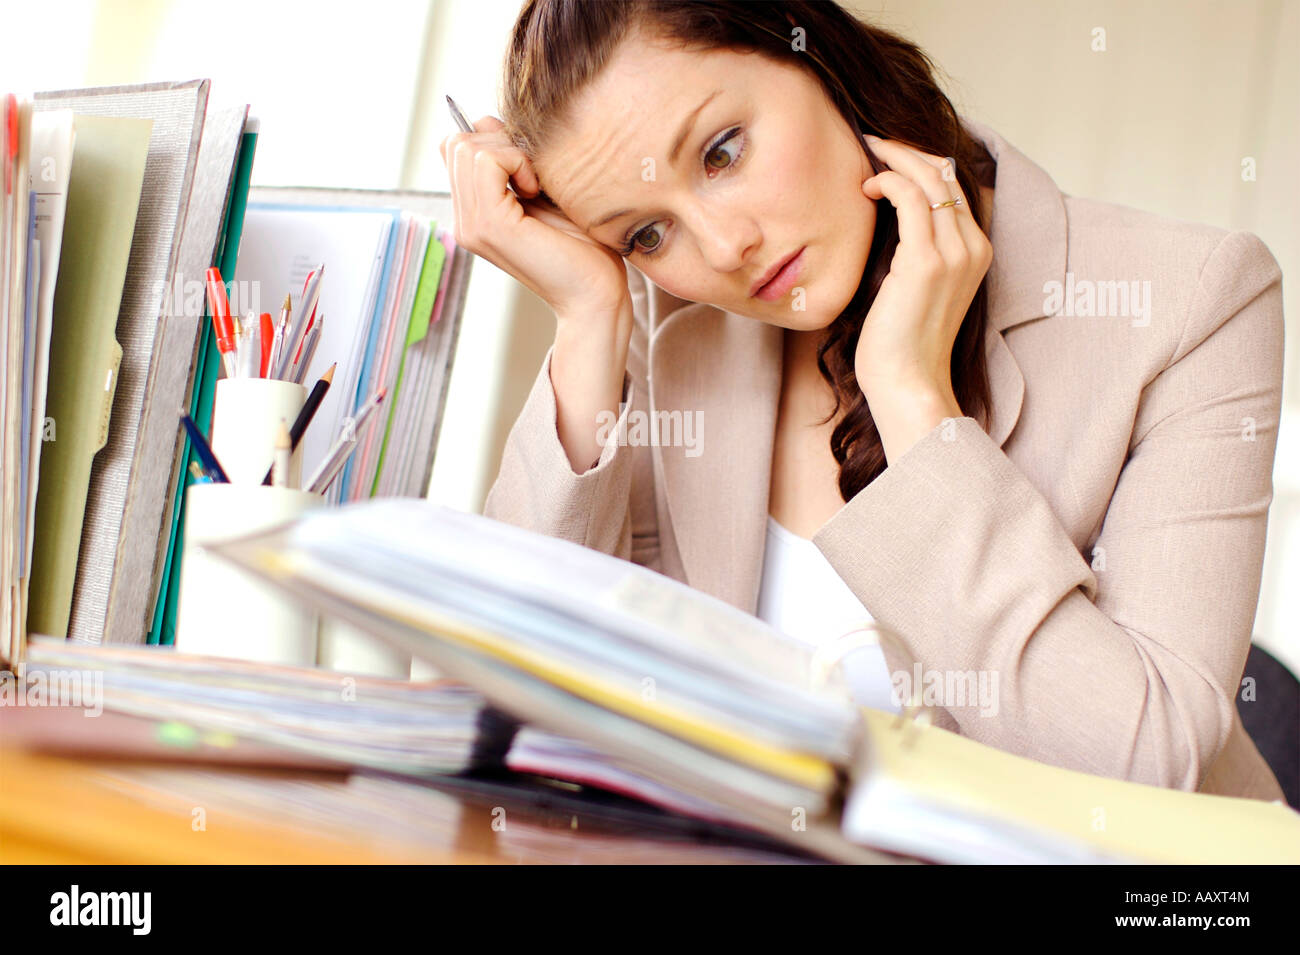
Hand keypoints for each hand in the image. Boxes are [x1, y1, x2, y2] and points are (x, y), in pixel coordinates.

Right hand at [440, 116, 631, 317]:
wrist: (597, 293)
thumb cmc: (584, 247)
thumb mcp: (543, 191)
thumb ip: (513, 160)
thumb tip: (484, 120)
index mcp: (475, 214)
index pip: (455, 148)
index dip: (493, 140)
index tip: (530, 167)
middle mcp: (465, 221)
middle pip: (456, 142)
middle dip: (500, 142)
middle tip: (536, 176)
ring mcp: (472, 225)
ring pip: (467, 146)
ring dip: (510, 151)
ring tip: (537, 185)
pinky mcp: (489, 225)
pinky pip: (486, 161)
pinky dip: (516, 161)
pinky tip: (537, 190)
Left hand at [854, 135, 991, 407]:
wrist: (907, 382)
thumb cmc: (901, 343)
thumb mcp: (913, 287)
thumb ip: (913, 252)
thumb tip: (888, 219)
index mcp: (976, 252)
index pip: (954, 186)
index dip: (921, 161)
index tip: (887, 153)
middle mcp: (973, 247)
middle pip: (945, 173)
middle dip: (907, 148)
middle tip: (871, 140)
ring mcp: (954, 253)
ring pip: (929, 177)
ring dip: (895, 157)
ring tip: (865, 152)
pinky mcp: (926, 261)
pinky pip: (910, 198)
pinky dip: (888, 181)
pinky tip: (866, 187)